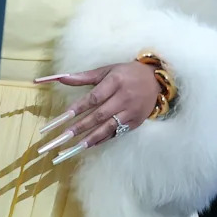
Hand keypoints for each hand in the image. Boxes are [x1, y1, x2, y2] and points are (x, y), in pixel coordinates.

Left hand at [34, 61, 160, 163]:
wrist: (156, 80)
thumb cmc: (128, 73)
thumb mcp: (108, 70)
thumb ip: (84, 77)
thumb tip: (61, 78)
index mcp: (116, 81)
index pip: (94, 97)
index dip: (78, 108)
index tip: (63, 117)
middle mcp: (125, 97)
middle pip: (99, 115)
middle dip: (80, 127)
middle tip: (63, 137)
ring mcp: (132, 111)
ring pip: (108, 127)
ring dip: (91, 138)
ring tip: (75, 146)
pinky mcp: (136, 121)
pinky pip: (117, 132)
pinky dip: (103, 139)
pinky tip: (90, 144)